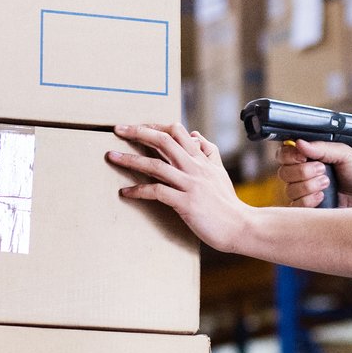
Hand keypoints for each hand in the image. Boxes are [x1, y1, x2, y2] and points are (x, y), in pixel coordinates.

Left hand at [109, 123, 254, 252]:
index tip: (138, 126)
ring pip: (156, 165)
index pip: (177, 132)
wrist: (240, 226)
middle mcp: (194, 167)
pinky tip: (125, 192)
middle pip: (163, 141)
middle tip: (117, 129)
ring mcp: (190, 185)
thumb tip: (195, 134)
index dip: (155, 126)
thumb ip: (208, 151)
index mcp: (201, 158)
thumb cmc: (227, 202)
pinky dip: (139, 191)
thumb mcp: (219, 171)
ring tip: (111, 156)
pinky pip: (157, 192)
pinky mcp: (186, 203)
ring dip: (130, 160)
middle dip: (138, 132)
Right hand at [277, 138, 351, 208]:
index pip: (284, 154)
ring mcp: (304, 193)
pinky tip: (322, 197)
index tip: (302, 156)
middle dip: (303, 171)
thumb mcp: (345, 154)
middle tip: (323, 170)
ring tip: (327, 184)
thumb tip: (299, 142)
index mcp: (309, 158)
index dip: (289, 155)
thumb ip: (322, 148)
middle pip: (283, 172)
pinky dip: (308, 200)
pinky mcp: (309, 210)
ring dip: (309, 185)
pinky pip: (295, 206)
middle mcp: (303, 175)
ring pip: (289, 189)